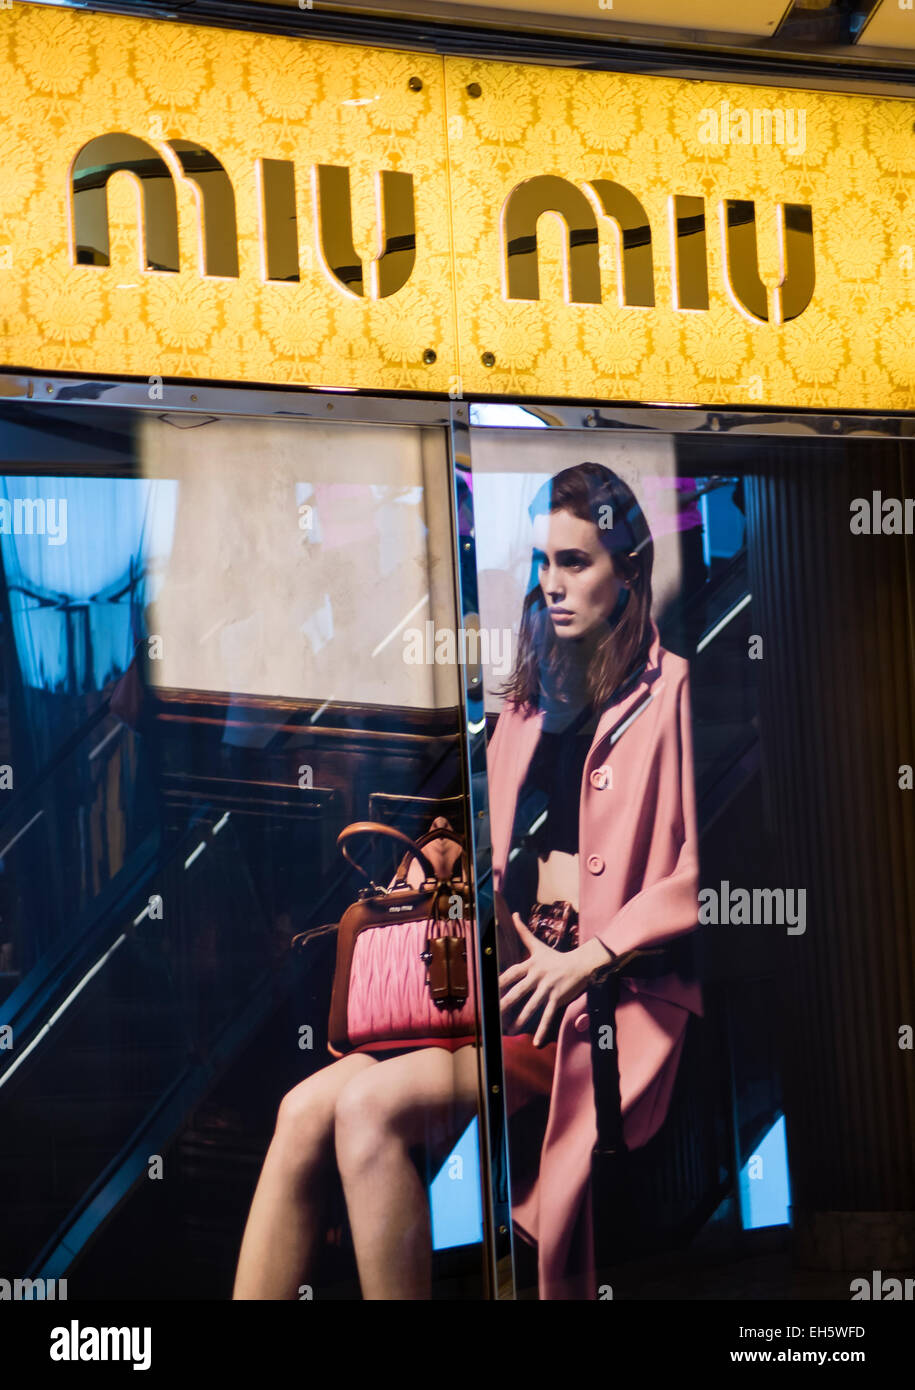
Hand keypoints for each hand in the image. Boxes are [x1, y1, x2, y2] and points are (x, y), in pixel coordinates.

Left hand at [498, 913, 614, 1047]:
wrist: (582, 964)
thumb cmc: (556, 957)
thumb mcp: (538, 945)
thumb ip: (523, 932)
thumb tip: (514, 914)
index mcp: (530, 965)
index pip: (510, 974)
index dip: (499, 982)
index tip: (487, 990)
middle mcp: (537, 976)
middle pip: (518, 991)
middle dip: (505, 1004)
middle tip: (493, 1014)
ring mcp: (548, 988)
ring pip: (532, 1006)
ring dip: (520, 1020)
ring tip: (509, 1032)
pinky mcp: (558, 998)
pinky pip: (548, 1016)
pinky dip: (542, 1029)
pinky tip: (535, 1042)